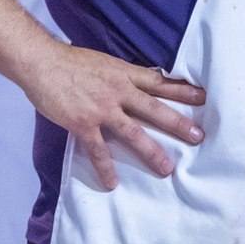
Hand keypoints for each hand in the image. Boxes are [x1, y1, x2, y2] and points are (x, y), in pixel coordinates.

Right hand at [21, 42, 205, 190]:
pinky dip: (105, 168)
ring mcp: (102, 109)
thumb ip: (120, 75)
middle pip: (154, 108)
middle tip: (198, 136)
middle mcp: (118, 91)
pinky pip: (98, 150)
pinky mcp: (83, 123)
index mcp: (123, 74)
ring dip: (152, 152)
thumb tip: (134, 84)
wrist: (41, 62)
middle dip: (178, 123)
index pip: (159, 82)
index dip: (181, 90)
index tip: (203, 97)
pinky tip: (112, 183)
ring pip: (134, 133)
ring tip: (167, 169)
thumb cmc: (69, 60)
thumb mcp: (102, 62)